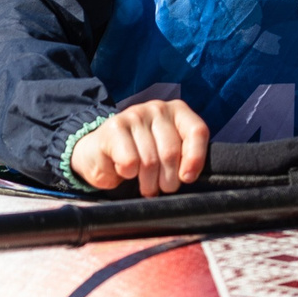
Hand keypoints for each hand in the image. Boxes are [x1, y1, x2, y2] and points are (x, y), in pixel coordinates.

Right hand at [70, 100, 209, 192]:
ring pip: (150, 160)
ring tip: (146, 185)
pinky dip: (128, 173)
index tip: (187, 178)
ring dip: (149, 182)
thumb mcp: (168, 154)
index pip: (197, 131)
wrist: (100, 153)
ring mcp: (135, 115)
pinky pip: (130, 161)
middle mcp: (158, 108)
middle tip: (161, 187)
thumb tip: (188, 176)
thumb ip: (184, 159)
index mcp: (178, 112)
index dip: (195, 158)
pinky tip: (123, 169)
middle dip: (168, 179)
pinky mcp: (114, 127)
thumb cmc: (141, 156)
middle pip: (172, 151)